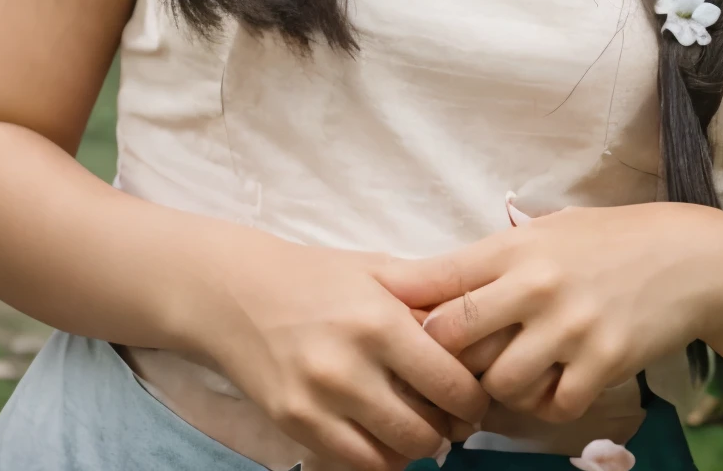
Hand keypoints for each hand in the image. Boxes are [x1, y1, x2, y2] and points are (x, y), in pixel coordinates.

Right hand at [190, 229, 490, 470]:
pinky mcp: (295, 425)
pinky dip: (380, 461)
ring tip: (423, 430)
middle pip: (425, 428)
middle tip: (456, 420)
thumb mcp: (380, 271)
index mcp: (381, 321)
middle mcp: (351, 367)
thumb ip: (428, 298)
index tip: (478, 397)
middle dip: (450, 430)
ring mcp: (319, 402)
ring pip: (392, 455)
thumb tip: (482, 325)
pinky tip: (385, 439)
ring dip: (417, 449)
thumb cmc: (318, 277)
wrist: (240, 293)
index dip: (474, 399)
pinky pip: (354, 465)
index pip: (449, 382)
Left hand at [374, 203, 722, 424]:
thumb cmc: (609, 241)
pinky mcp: (602, 362)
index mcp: (517, 247)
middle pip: (451, 339)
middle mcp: (537, 285)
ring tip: (515, 375)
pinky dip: (548, 404)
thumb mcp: (549, 230)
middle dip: (444, 360)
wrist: (689, 258)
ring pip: (497, 383)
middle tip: (452, 368)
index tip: (386, 324)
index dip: (403, 307)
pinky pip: (551, 406)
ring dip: (499, 388)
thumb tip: (426, 282)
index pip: (437, 280)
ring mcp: (570, 327)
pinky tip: (558, 383)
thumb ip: (494, 258)